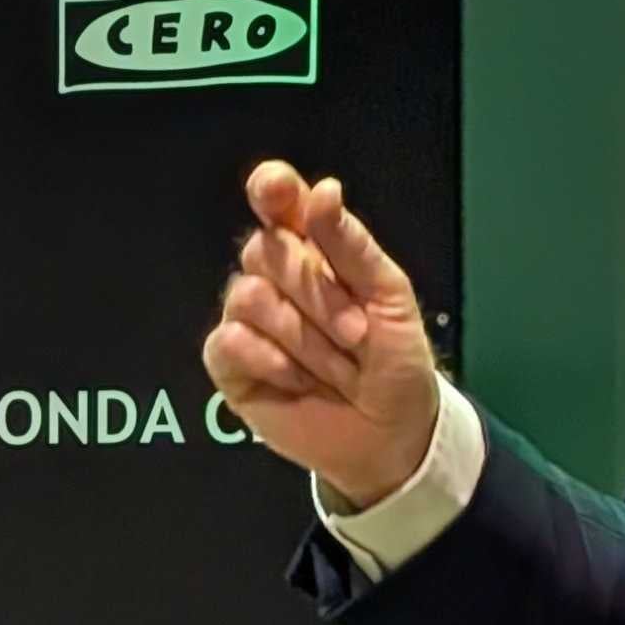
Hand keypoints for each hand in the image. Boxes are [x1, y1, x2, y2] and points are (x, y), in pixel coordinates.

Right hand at [203, 161, 443, 508]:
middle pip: (265, 250)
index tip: (274, 189)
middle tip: (356, 332)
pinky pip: (229, 341)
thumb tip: (322, 190)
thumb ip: (352, 245)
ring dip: (303, 337)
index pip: (279, 201)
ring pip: (249, 296)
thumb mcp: (390, 297)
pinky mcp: (229, 364)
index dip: (272, 189)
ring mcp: (248, 320)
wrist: (390, 434)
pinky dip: (271, 362)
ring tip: (336, 368)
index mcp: (314, 248)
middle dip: (317, 294)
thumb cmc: (395, 360)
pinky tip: (297, 382)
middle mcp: (274, 277)